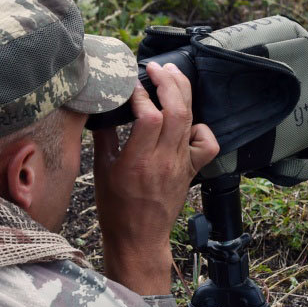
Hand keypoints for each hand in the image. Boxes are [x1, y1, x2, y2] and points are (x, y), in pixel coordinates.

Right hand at [92, 61, 218, 294]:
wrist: (139, 239)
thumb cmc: (116, 208)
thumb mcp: (101, 170)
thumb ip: (104, 136)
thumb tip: (102, 107)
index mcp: (137, 161)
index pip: (149, 116)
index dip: (141, 94)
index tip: (131, 85)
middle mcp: (163, 160)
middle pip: (176, 111)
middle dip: (168, 82)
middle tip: (155, 68)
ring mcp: (180, 165)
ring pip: (190, 120)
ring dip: (182, 92)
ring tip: (172, 74)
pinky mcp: (191, 171)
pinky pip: (206, 144)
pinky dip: (201, 126)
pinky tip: (187, 120)